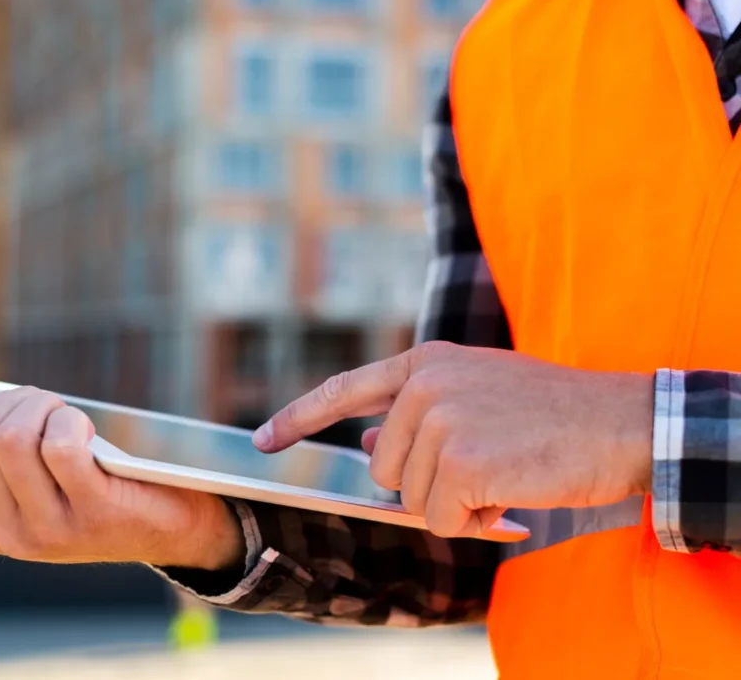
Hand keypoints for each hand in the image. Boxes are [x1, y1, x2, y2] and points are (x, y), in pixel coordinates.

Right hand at [0, 373, 243, 569]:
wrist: (168, 526)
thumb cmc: (96, 484)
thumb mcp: (36, 462)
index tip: (33, 410)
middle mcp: (8, 536)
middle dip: (21, 399)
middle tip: (55, 405)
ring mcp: (48, 531)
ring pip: (14, 439)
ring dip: (46, 406)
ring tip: (71, 415)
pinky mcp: (91, 515)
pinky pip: (60, 447)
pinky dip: (72, 422)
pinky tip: (90, 431)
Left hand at [253, 342, 653, 538]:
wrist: (621, 422)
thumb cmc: (552, 414)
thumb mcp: (477, 395)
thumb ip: (418, 413)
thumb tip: (368, 440)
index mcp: (426, 363)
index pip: (345, 388)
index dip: (299, 418)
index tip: (263, 441)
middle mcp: (424, 386)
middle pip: (384, 468)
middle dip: (428, 483)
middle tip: (485, 468)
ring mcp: (441, 421)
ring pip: (412, 499)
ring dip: (456, 504)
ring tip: (504, 474)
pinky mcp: (462, 461)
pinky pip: (441, 520)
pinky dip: (474, 523)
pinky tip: (509, 495)